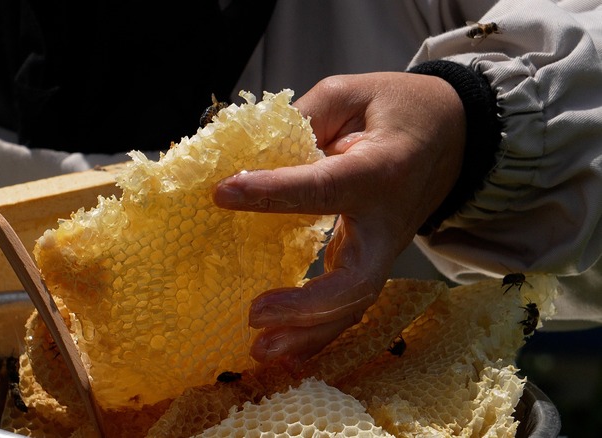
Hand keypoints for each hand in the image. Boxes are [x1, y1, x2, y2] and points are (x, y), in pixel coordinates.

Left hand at [213, 72, 465, 364]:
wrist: (454, 134)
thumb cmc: (398, 108)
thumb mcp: (349, 93)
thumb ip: (302, 119)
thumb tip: (249, 152)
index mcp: (381, 169)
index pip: (324, 187)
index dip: (274, 192)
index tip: (223, 192)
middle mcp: (387, 221)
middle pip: (356, 280)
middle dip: (305, 305)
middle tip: (254, 313)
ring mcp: (385, 248)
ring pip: (354, 305)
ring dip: (308, 334)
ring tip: (260, 351)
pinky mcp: (373, 259)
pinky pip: (349, 303)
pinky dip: (318, 331)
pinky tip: (285, 349)